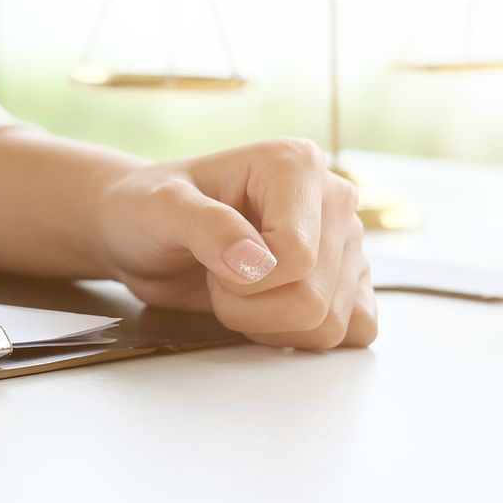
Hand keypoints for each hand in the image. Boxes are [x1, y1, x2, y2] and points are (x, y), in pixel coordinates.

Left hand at [96, 138, 375, 349]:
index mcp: (296, 165)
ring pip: (332, 324)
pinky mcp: (349, 280)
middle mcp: (334, 198)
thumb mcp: (160, 209)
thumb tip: (257, 264)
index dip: (246, 281)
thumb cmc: (149, 211)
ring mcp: (347, 242)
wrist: (147, 235)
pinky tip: (270, 312)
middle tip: (218, 278)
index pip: (297, 256)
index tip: (211, 260)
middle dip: (251, 309)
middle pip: (314, 297)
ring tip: (239, 290)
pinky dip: (304, 337)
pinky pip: (356, 330)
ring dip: (271, 326)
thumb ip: (205, 227)